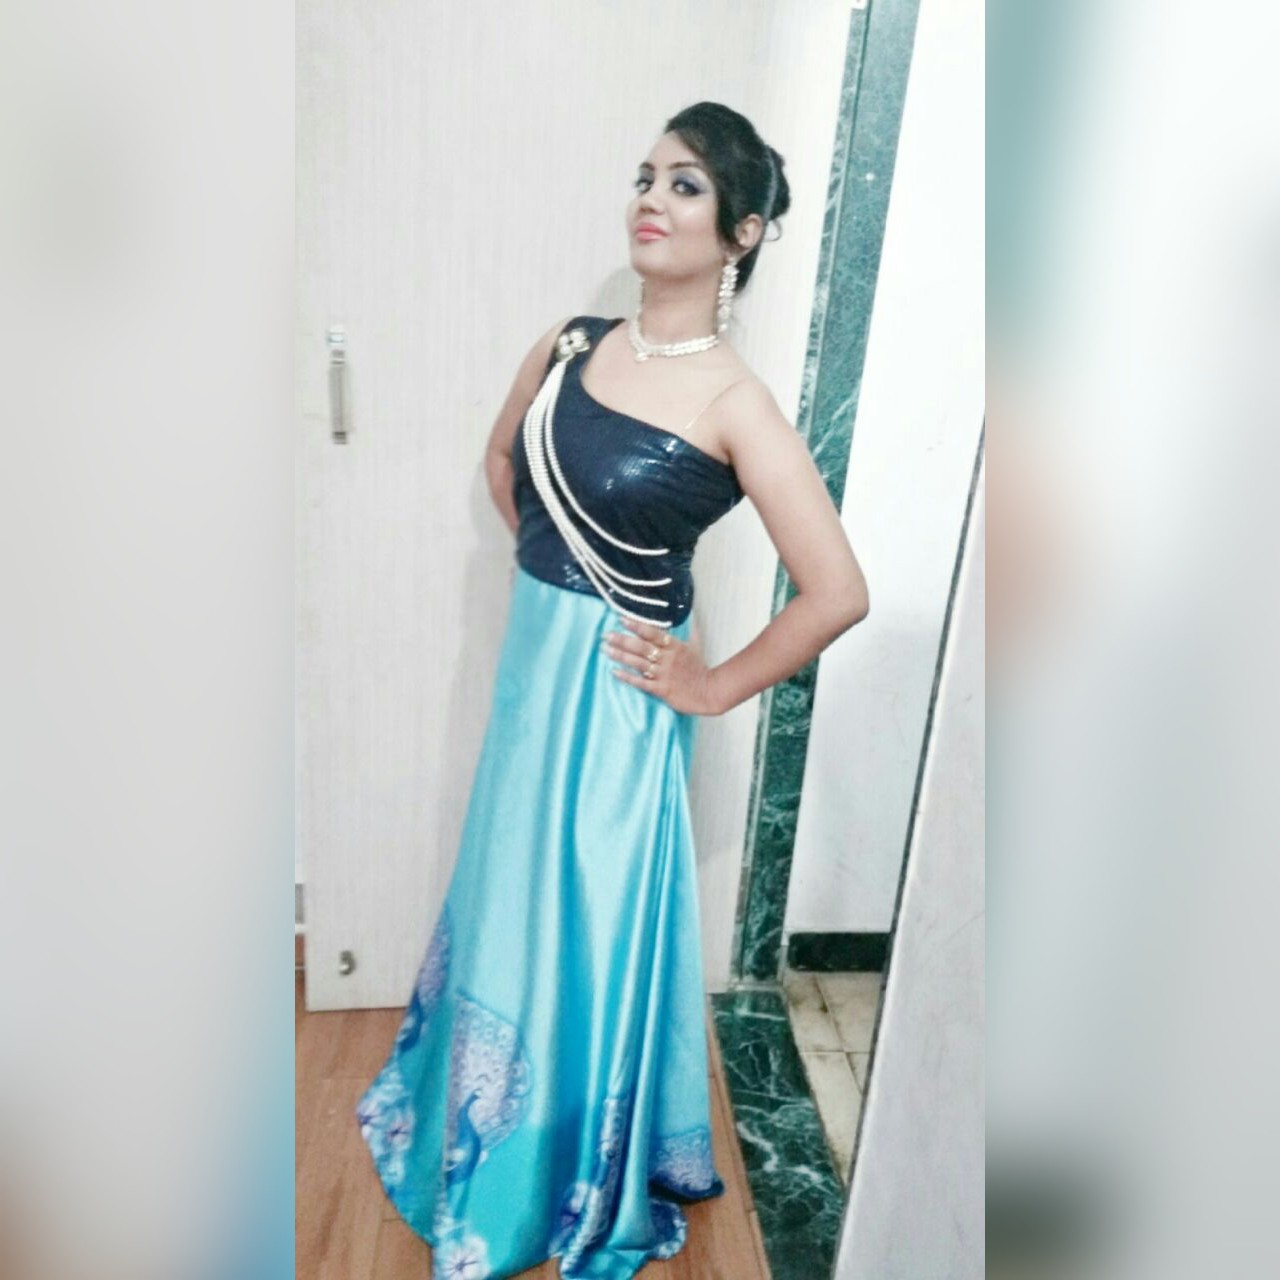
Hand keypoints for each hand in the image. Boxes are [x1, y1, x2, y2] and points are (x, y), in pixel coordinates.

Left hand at [601, 616, 722, 715]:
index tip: (621, 619)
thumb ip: (692, 631)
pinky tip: (615, 672)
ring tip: (606, 649)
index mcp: (675, 646)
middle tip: (606, 635)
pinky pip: (641, 682)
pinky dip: (627, 677)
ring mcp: (663, 674)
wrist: (710, 692)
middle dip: (622, 640)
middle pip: (641, 647)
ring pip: (638, 663)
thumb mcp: (696, 646)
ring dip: (621, 656)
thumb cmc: (701, 669)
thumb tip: (692, 615)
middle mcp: (667, 658)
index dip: (637, 626)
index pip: (653, 633)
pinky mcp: (662, 689)